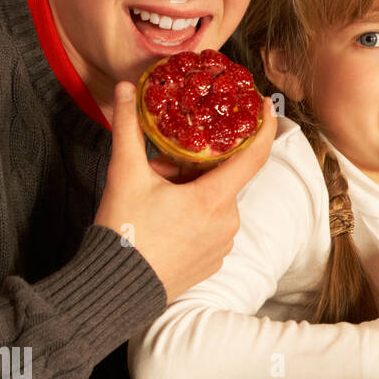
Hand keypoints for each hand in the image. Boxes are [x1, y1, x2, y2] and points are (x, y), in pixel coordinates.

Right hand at [94, 81, 276, 302]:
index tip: (263, 105)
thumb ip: (128, 128)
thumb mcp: (124, 175)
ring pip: (214, 202)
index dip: (263, 126)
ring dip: (191, 192)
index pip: (254, 155)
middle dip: (192, 168)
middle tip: (158, 170)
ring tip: (155, 198)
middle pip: (221, 179)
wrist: (115, 289)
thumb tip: (127, 90)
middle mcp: (228, 222)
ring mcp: (223, 244)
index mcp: (214, 199)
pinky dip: (193, 215)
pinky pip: (211, 226)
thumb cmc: (122, 232)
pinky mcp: (215, 262)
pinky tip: (164, 221)